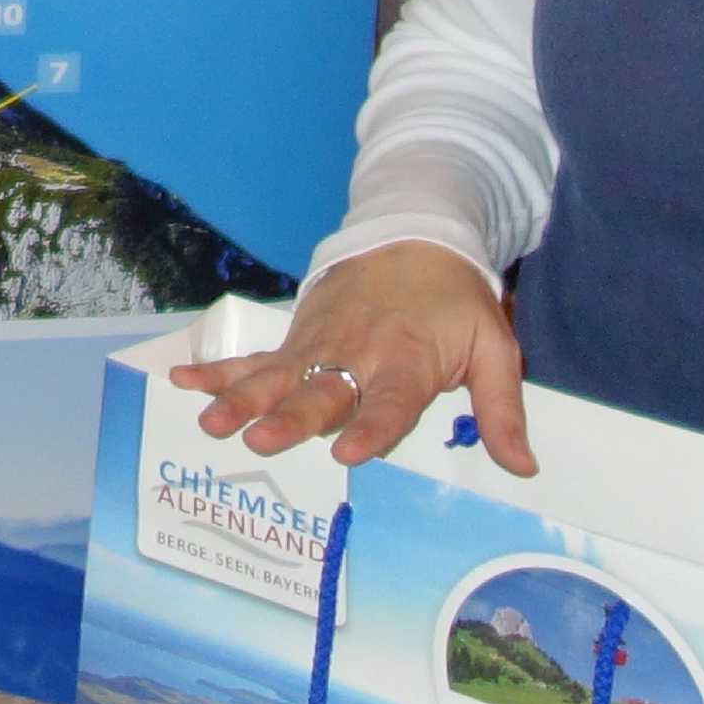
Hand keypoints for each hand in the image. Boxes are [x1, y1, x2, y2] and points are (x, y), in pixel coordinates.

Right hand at [169, 244, 534, 475]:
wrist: (416, 234)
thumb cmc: (455, 302)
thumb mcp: (493, 348)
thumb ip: (503, 410)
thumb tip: (523, 469)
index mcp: (407, 363)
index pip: (390, 403)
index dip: (372, 428)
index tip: (348, 452)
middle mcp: (357, 355)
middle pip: (322, 391)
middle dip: (290, 417)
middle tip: (260, 439)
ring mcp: (320, 344)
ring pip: (277, 376)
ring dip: (242, 399)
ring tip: (210, 421)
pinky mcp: (298, 337)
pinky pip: (255, 357)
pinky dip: (218, 369)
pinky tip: (181, 379)